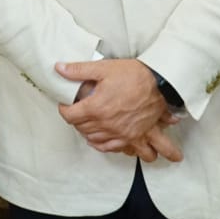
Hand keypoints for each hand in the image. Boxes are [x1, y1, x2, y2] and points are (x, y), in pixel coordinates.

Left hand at [55, 59, 180, 159]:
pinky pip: (115, 150)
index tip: (65, 104)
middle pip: (81, 129)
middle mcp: (106, 125)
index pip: (70, 116)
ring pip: (96, 141)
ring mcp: (120, 134)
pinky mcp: (133, 138)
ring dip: (88, 134)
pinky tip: (102, 141)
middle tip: (77, 111)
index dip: (64, 109)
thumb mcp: (103, 68)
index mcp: (96, 108)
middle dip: (76, 120)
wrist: (160, 84)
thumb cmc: (133, 75)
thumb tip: (59, 68)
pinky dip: (106, 147)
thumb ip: (79, 70)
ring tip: (87, 125)